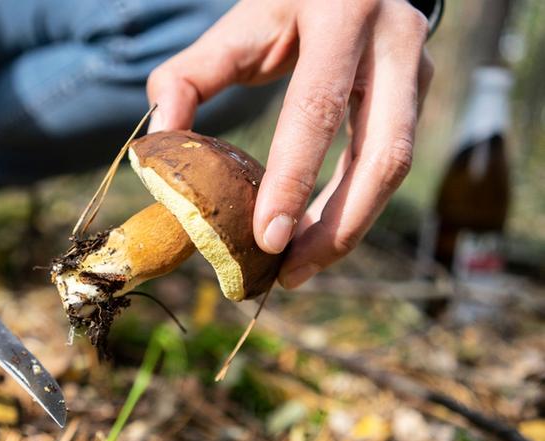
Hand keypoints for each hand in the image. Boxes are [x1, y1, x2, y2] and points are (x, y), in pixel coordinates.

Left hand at [147, 0, 432, 287]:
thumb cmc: (281, 7)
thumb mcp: (234, 29)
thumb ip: (187, 78)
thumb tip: (161, 141)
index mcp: (340, 16)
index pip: (316, 109)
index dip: (295, 179)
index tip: (267, 240)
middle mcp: (393, 40)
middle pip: (382, 153)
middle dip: (337, 226)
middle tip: (289, 273)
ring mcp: (417, 69)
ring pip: (394, 168)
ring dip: (349, 227)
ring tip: (298, 268)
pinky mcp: (420, 95)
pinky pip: (389, 164)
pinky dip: (354, 207)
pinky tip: (318, 237)